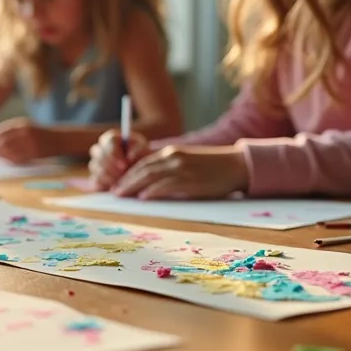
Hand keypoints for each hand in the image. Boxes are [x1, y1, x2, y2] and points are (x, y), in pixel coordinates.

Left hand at [0, 118, 55, 163]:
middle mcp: (26, 132)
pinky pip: (18, 158)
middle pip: (3, 141)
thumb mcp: (28, 126)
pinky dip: (10, 160)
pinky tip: (7, 160)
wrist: (62, 139)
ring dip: (1, 154)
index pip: (1, 130)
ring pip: (10, 151)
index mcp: (23, 124)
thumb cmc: (42, 134)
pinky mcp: (35, 153)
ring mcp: (31, 143)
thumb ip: (13, 131)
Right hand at [87, 129, 150, 190]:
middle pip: (99, 157)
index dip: (115, 155)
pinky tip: (114, 188)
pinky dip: (104, 185)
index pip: (109, 143)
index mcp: (111, 138)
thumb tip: (129, 157)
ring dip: (108, 177)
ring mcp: (96, 164)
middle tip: (123, 176)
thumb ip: (138, 150)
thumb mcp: (143, 150)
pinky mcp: (95, 177)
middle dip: (111, 168)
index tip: (125, 165)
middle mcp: (100, 149)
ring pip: (96, 169)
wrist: (139, 167)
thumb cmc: (141, 155)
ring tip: (121, 183)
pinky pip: (94, 181)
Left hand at [110, 145, 248, 199]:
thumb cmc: (212, 167)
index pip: (143, 163)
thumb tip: (150, 184)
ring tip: (122, 195)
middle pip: (142, 169)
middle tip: (114, 193)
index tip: (118, 184)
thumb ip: (169, 169)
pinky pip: (166, 185)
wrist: (237, 165)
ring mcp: (181, 168)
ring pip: (150, 176)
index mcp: (171, 152)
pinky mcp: (190, 180)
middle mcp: (173, 157)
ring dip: (133, 186)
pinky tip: (143, 197)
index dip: (128, 174)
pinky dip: (153, 191)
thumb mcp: (187, 162)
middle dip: (126, 181)